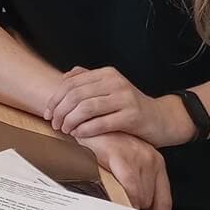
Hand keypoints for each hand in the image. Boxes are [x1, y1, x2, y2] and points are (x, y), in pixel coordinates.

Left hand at [44, 66, 190, 146]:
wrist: (163, 119)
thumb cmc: (130, 107)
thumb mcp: (110, 88)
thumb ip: (89, 80)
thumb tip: (63, 78)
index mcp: (106, 74)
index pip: (71, 83)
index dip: (55, 98)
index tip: (47, 112)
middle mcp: (115, 82)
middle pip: (76, 95)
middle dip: (60, 111)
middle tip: (53, 124)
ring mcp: (125, 98)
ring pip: (87, 108)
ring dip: (70, 121)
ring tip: (64, 130)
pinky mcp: (132, 116)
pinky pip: (102, 123)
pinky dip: (86, 130)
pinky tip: (78, 135)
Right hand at [79, 131, 171, 209]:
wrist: (83, 119)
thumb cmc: (99, 141)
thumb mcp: (122, 161)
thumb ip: (133, 182)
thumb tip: (136, 209)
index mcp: (154, 161)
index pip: (164, 200)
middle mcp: (151, 159)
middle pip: (151, 200)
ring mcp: (138, 156)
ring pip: (140, 196)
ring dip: (127, 203)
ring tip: (111, 200)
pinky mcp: (121, 156)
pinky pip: (129, 188)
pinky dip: (124, 197)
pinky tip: (115, 198)